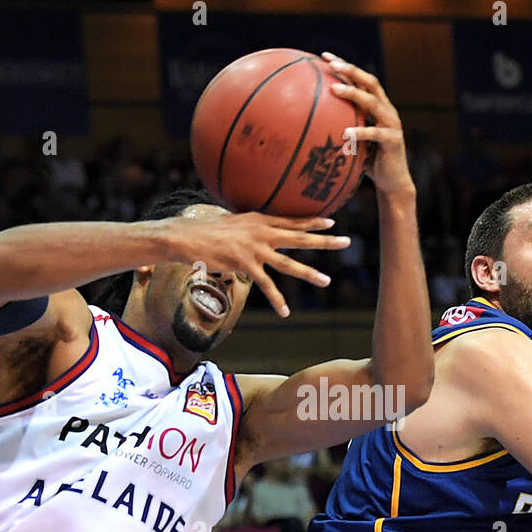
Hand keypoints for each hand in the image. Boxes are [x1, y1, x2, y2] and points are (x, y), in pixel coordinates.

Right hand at [162, 212, 350, 317]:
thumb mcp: (230, 222)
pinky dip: (276, 299)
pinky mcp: (245, 264)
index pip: (291, 220)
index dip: (312, 222)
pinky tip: (285, 311)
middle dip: (324, 241)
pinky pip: (266, 285)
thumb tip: (253, 233)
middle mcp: (261, 232)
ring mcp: (255, 249)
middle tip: (346, 241)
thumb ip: (247, 228)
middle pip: (299, 237)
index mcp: (259, 219)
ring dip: (309, 273)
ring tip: (327, 280)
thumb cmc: (204, 230)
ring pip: (289, 263)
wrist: (186, 237)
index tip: (331, 222)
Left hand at [323, 53, 412, 196]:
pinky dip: (360, 132)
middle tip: (331, 64)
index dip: (345, 66)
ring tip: (335, 89)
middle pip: (370, 82)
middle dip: (351, 70)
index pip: (361, 80)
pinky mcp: (393, 140)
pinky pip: (375, 134)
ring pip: (373, 102)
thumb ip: (339, 128)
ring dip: (354, 93)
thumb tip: (307, 124)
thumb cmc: (368, 161)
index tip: (324, 56)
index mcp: (377, 106)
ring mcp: (392, 124)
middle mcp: (386, 110)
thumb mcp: (352, 141)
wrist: (392, 182)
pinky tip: (345, 133)